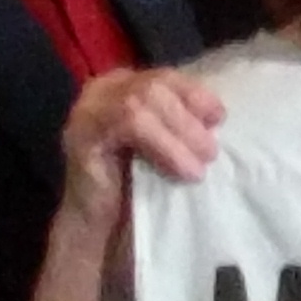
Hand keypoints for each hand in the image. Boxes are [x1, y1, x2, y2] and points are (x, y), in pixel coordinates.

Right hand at [60, 66, 227, 230]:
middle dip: (189, 116)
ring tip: (198, 167)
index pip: (165, 76)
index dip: (196, 94)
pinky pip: (127, 124)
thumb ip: (180, 122)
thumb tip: (218, 116)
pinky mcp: (81, 134)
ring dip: (179, 133)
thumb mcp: (165, 144)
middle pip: (154, 84)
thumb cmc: (139, 185)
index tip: (219, 118)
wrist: (101, 224)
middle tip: (211, 152)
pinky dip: (163, 146)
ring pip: (140, 102)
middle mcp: (103, 89)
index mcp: (124, 85)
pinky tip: (181, 170)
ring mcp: (88, 109)